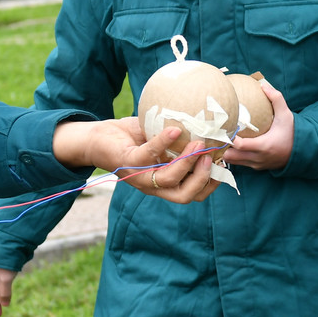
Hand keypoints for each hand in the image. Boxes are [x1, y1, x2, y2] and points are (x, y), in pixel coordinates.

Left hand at [52, 117, 217, 203]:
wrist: (95, 137)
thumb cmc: (130, 137)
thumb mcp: (159, 139)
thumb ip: (181, 137)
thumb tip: (209, 120)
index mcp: (163, 182)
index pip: (192, 194)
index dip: (211, 184)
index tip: (223, 163)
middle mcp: (152, 185)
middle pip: (185, 196)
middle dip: (203, 179)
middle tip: (212, 157)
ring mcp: (139, 176)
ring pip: (169, 180)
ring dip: (187, 162)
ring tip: (198, 142)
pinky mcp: (127, 163)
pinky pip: (149, 156)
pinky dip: (163, 143)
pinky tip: (174, 130)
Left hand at [222, 79, 293, 170]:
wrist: (302, 152)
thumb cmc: (292, 133)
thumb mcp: (286, 115)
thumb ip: (276, 99)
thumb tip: (263, 85)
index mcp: (264, 146)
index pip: (239, 145)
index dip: (228, 137)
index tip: (223, 128)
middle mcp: (258, 158)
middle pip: (231, 156)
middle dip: (223, 146)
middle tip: (218, 134)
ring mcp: (257, 164)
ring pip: (233, 162)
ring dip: (227, 152)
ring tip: (223, 139)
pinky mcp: (257, 167)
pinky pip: (240, 164)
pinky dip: (234, 156)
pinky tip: (232, 146)